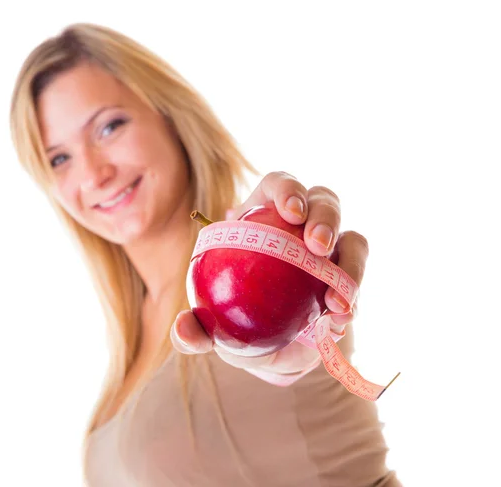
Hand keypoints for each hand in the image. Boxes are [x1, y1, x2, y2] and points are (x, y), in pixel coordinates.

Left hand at [171, 171, 368, 380]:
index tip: (292, 213)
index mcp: (261, 219)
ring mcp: (330, 252)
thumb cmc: (234, 326)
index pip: (277, 185)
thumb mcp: (210, 331)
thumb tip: (182, 330)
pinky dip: (352, 298)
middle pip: (323, 202)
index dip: (288, 190)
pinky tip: (340, 320)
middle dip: (325, 218)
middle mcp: (300, 228)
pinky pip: (356, 280)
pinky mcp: (346, 279)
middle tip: (317, 247)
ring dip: (351, 264)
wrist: (269, 352)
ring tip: (337, 302)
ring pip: (353, 239)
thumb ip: (194, 331)